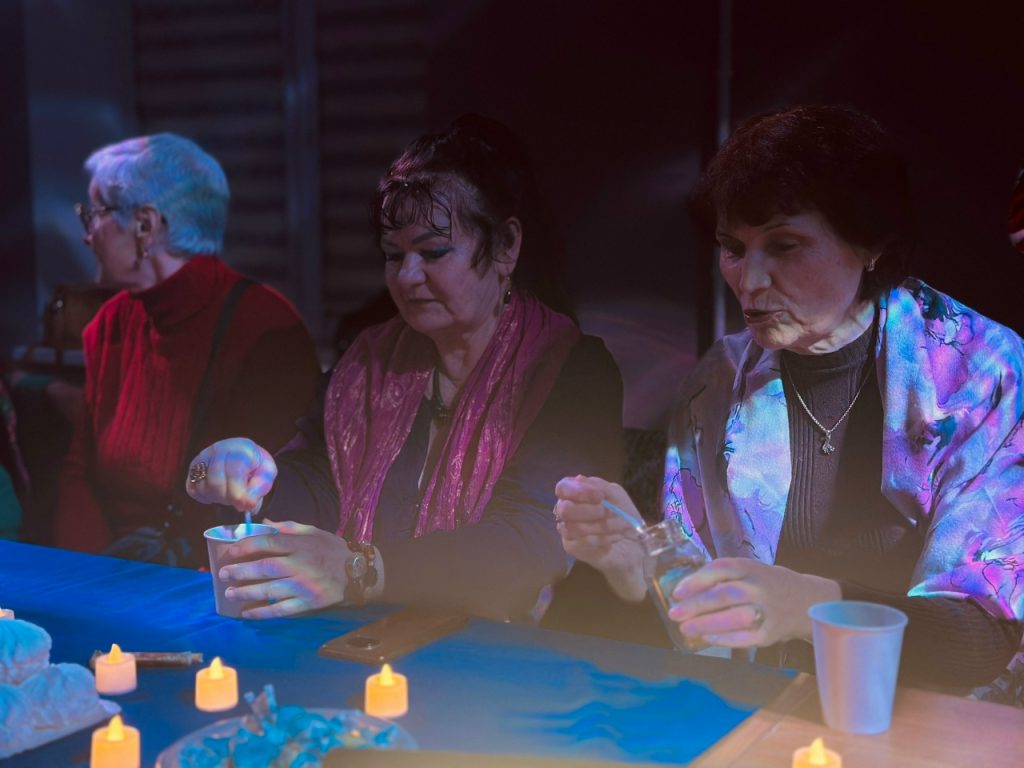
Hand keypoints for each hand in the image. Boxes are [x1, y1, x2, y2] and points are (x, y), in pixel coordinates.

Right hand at [186, 438, 276, 512]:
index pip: (234, 471)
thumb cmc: (255, 465)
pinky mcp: (192, 469)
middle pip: (215, 482)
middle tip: (239, 501)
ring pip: (203, 488)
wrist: (242, 455)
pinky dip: (205, 498)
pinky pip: (193, 490)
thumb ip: (262, 486)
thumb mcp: (267, 472)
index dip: (238, 492)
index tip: (245, 506)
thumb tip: (248, 503)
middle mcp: (217, 449)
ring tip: (230, 493)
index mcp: (239, 448)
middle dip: (228, 498)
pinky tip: (218, 493)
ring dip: (218, 498)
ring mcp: (202, 458)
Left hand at [217, 520, 349, 617]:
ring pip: (270, 589)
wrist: (358, 572)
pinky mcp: (308, 602)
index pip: (267, 543)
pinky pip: (282, 609)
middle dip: (241, 571)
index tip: (229, 551)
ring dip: (247, 592)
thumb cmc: (333, 550)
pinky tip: (248, 613)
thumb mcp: (314, 532)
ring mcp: (304, 585)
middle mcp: (301, 564)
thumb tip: (264, 524)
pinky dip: (263, 612)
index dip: (245, 547)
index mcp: (300, 545)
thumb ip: (288, 528)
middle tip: (223, 574)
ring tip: (230, 593)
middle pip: (265, 567)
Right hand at [554, 475, 646, 600]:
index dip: (579, 491)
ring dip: (599, 526)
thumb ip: (599, 486)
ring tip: (618, 527)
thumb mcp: (617, 495)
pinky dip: (601, 539)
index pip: (563, 487)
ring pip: (571, 527)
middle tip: (605, 513)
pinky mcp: (572, 546)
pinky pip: (580, 542)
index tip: (599, 496)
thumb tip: (579, 479)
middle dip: (588, 511)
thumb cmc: (624, 515)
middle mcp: (567, 510)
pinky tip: (615, 538)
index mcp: (575, 493)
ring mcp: (567, 529)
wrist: (635, 544)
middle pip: (564, 508)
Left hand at [667, 558, 840, 647]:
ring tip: (686, 629)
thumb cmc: (769, 584)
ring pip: (735, 616)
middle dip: (696, 605)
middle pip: (725, 594)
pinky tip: (708, 639)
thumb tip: (686, 592)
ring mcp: (767, 610)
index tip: (677, 592)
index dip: (697, 580)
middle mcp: (759, 586)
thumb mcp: (750, 571)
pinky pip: (746, 637)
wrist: (809, 600)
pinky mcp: (772, 632)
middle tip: (675, 614)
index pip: (720, 569)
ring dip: (707, 623)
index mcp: (750, 568)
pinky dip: (725, 639)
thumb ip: (724, 577)